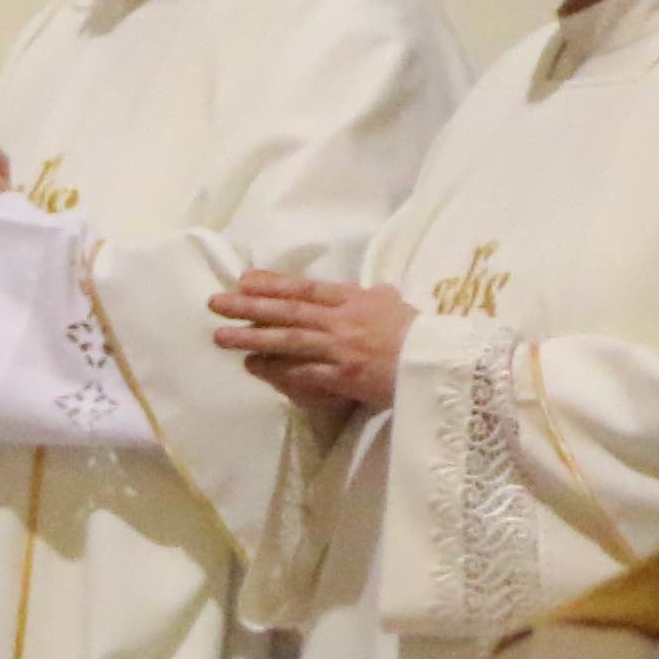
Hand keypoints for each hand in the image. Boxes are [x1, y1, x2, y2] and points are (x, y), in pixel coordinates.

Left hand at [210, 270, 406, 428]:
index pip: (306, 288)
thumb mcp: (397, 306)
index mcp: (355, 300)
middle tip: (216, 304)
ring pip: (287, 341)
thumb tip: (371, 289)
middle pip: (288, 311)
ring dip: (251, 337)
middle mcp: (343, 321)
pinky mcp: (342, 378)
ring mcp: (340, 350)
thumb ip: (377, 296)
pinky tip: (252, 366)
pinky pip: (301, 373)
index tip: (244, 280)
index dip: (273, 283)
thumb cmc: (421, 336)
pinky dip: (275, 369)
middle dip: (249, 307)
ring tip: (221, 336)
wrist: (442, 366)